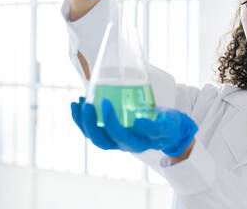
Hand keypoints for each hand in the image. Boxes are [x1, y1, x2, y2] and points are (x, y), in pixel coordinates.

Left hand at [71, 97, 197, 157]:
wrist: (169, 129)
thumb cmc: (169, 126)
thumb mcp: (167, 125)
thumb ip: (155, 126)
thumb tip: (138, 123)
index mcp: (136, 144)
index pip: (118, 135)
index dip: (109, 120)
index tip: (106, 101)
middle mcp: (122, 144)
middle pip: (100, 140)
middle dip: (88, 123)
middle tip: (86, 103)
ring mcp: (115, 139)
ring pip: (93, 135)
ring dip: (81, 121)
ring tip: (77, 102)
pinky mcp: (112, 131)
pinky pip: (94, 128)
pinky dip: (83, 118)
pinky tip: (80, 103)